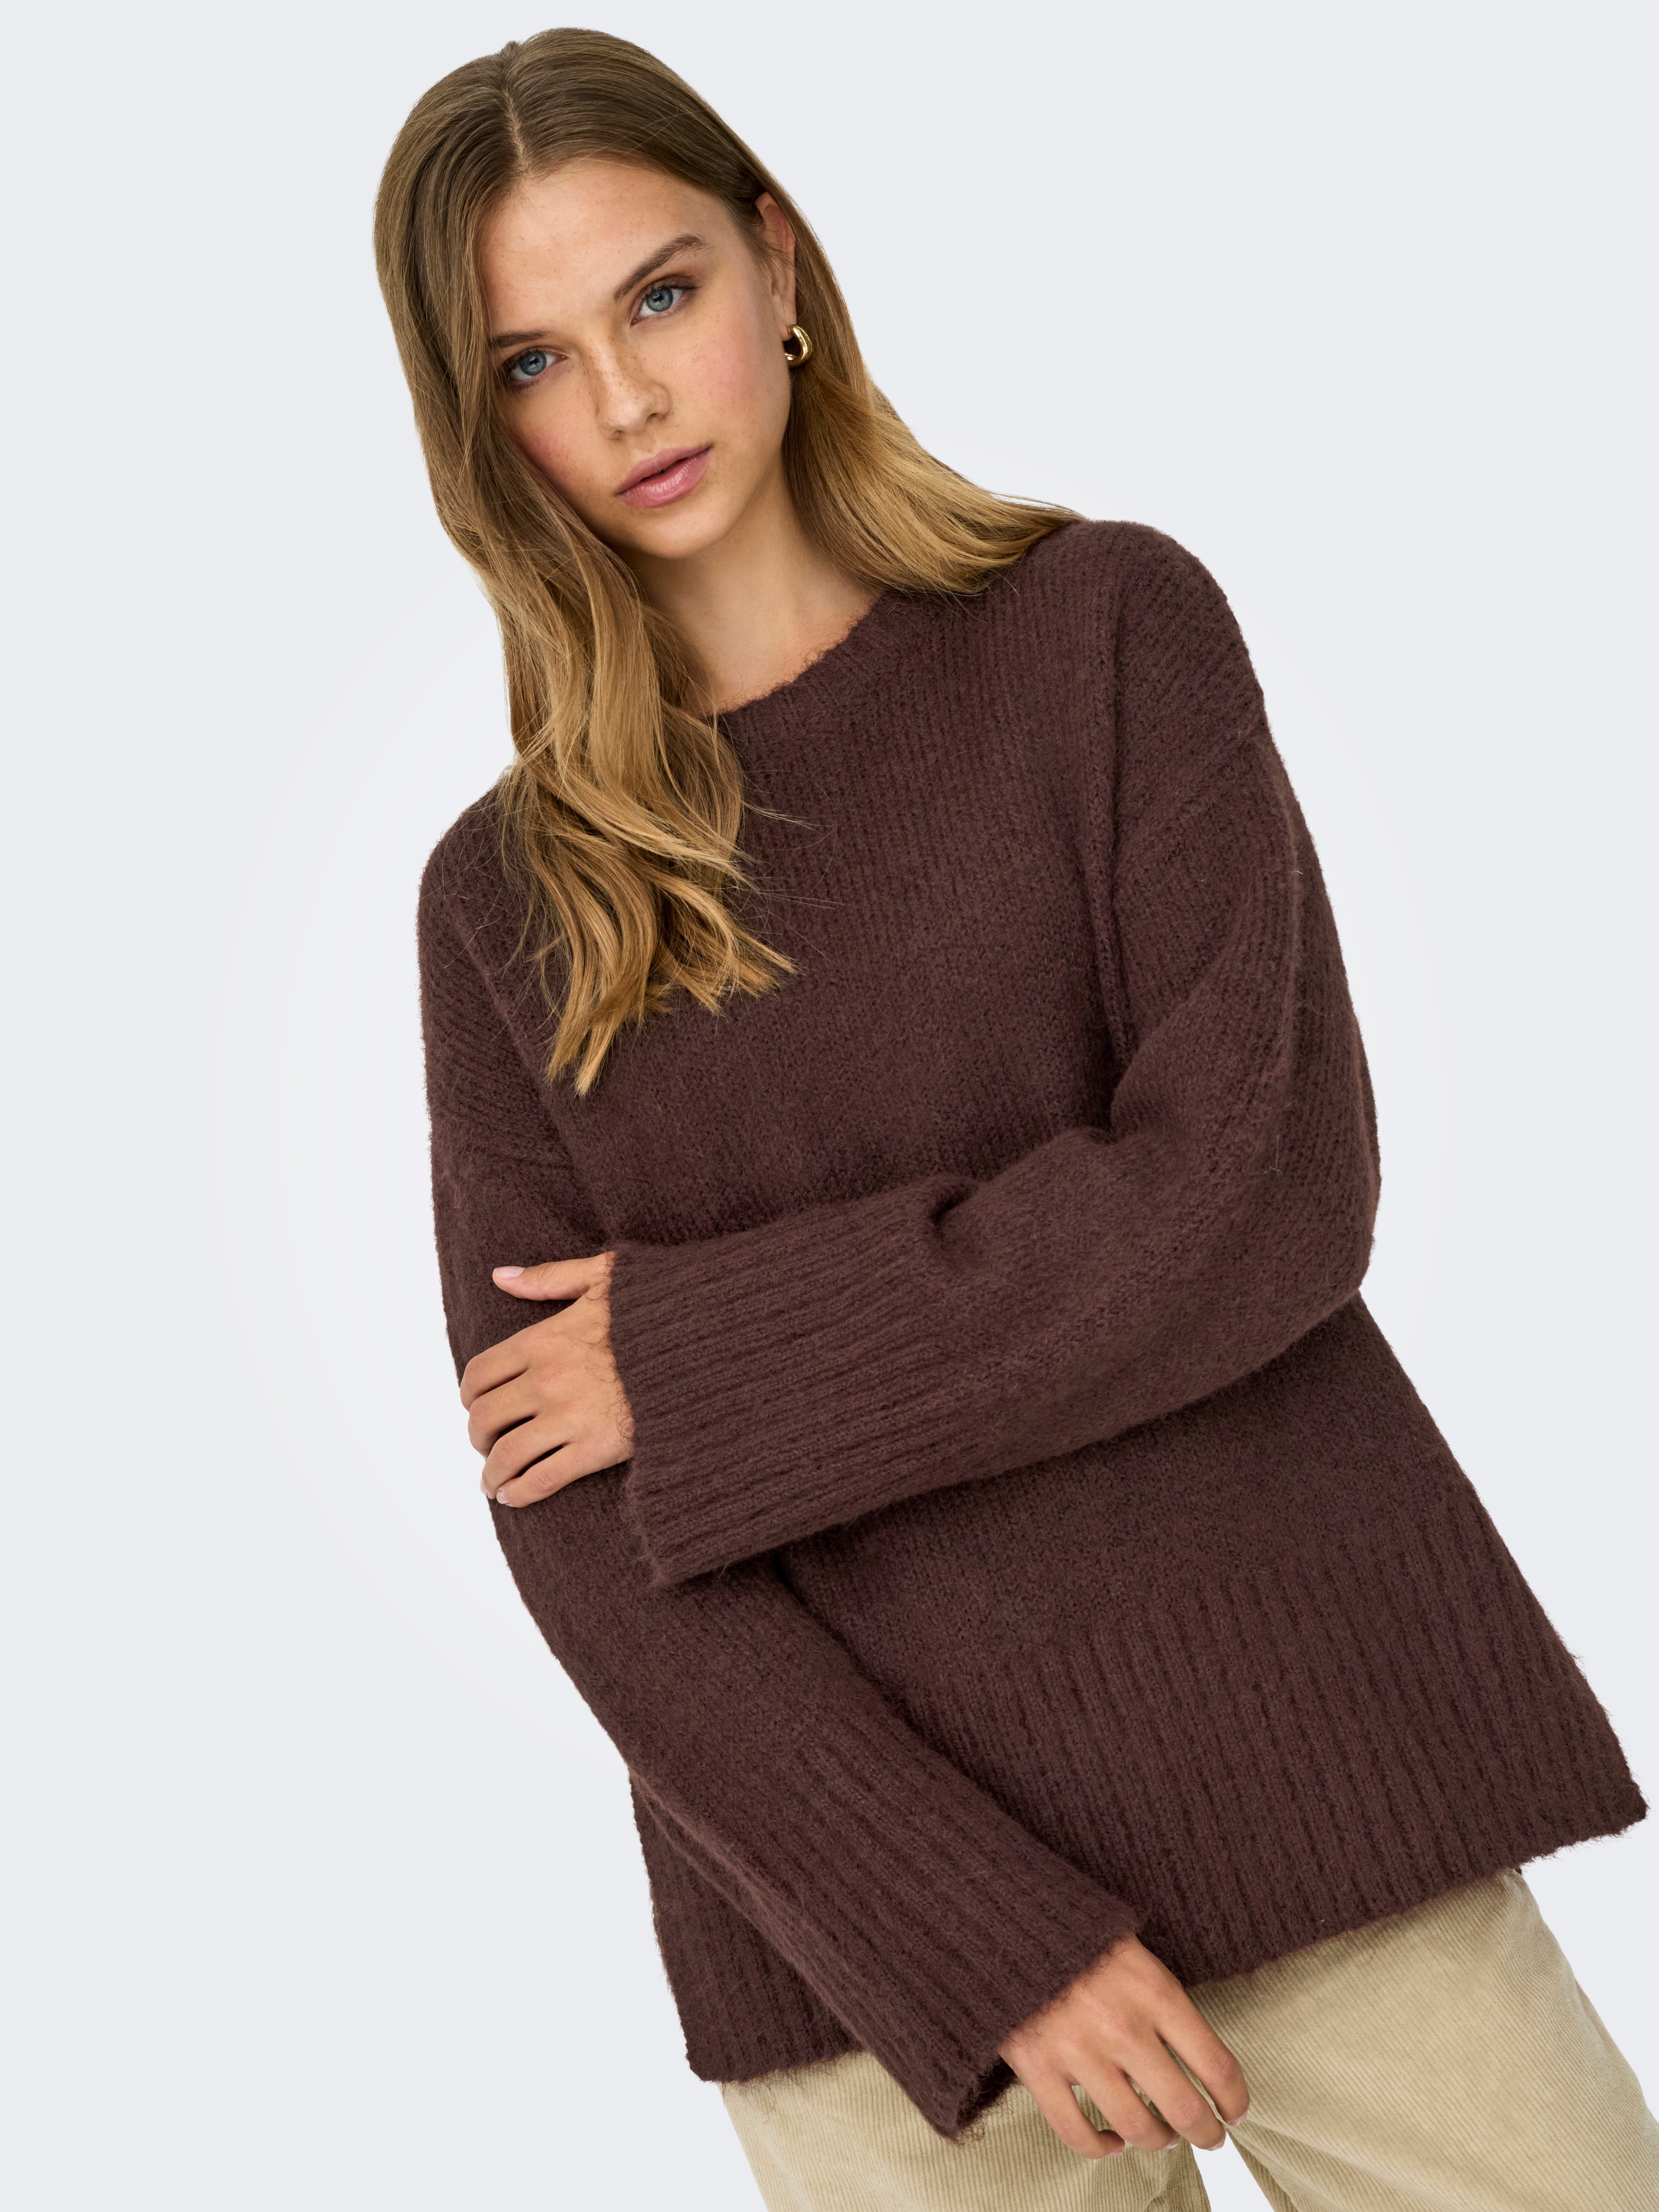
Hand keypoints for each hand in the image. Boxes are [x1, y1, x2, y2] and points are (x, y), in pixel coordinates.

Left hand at [459, 1252, 635, 1506]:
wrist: (704, 1347)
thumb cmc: (658, 1310)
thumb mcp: (604, 1277)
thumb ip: (549, 1277)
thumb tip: (500, 1275)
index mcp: (543, 1340)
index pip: (479, 1374)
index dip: (469, 1396)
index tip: (475, 1405)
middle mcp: (547, 1380)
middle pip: (485, 1418)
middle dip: (478, 1437)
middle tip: (487, 1444)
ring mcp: (570, 1416)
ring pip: (507, 1455)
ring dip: (493, 1474)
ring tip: (495, 1483)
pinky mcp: (596, 1448)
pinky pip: (542, 1479)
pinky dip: (521, 1493)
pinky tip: (515, 1496)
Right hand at [998, 1932, 1247, 2160]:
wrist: (1005, 1919)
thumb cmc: (1077, 1936)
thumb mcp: (1133, 1951)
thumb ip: (1161, 2002)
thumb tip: (1193, 2058)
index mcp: (1153, 1990)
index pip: (1216, 2065)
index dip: (1234, 2101)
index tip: (1235, 2112)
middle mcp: (1121, 2025)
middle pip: (1183, 2108)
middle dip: (1205, 2133)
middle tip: (1209, 2137)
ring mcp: (1077, 2050)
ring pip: (1136, 2127)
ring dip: (1157, 2140)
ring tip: (1160, 2136)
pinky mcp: (1037, 2067)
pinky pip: (1077, 2133)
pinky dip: (1100, 2148)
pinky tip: (1111, 2142)